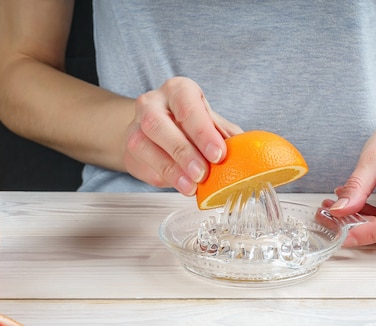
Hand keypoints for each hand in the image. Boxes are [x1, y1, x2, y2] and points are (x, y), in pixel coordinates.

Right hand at [123, 77, 242, 194]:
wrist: (157, 130)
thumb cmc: (190, 124)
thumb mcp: (210, 122)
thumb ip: (225, 135)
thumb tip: (247, 153)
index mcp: (178, 90)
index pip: (188, 107)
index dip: (203, 132)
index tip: (218, 154)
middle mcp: (152, 102)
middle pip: (159, 124)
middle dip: (183, 151)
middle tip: (203, 174)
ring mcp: (135, 125)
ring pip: (144, 145)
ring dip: (170, 169)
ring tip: (192, 186)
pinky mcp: (128, 148)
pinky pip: (142, 163)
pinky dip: (163, 177)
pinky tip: (179, 186)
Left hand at [323, 105, 375, 246]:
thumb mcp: (374, 154)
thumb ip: (357, 185)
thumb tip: (339, 210)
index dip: (371, 231)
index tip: (344, 234)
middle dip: (358, 225)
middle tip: (328, 213)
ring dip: (362, 222)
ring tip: (338, 204)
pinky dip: (371, 219)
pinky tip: (355, 207)